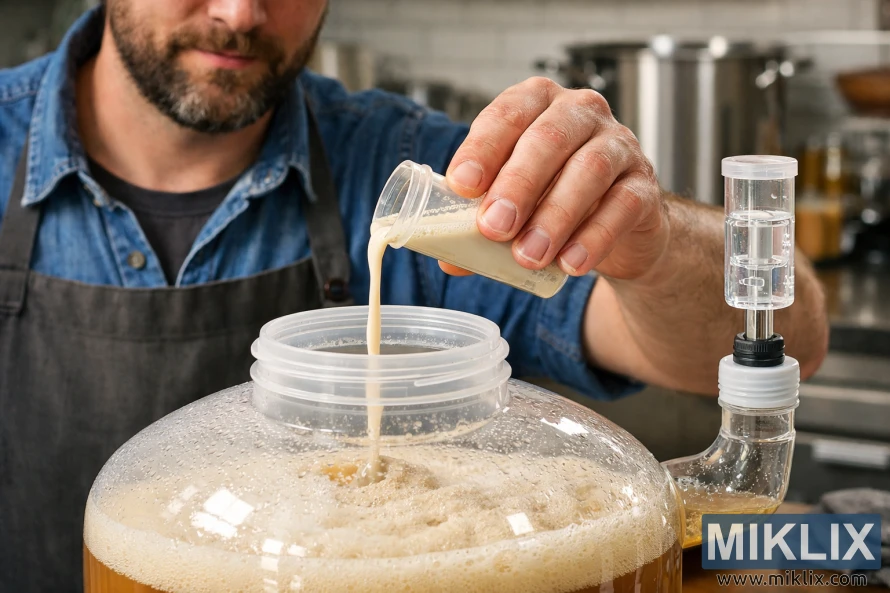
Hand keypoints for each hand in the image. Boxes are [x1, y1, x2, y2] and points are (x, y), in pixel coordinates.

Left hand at [443, 77, 668, 281]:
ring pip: (589, 170)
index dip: (483, 148)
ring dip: (554, 216)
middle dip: (517, 185)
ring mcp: (619, 146)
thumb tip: (449, 258)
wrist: (620, 228)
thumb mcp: (514, 205)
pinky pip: (622, 206)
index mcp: (538, 104)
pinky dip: (594, 237)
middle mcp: (581, 113)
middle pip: (548, 138)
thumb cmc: (555, 200)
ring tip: (528, 256)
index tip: (462, 186)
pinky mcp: (645, 186)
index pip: (507, 114)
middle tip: (493, 227)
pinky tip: (570, 264)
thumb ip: (480, 225)